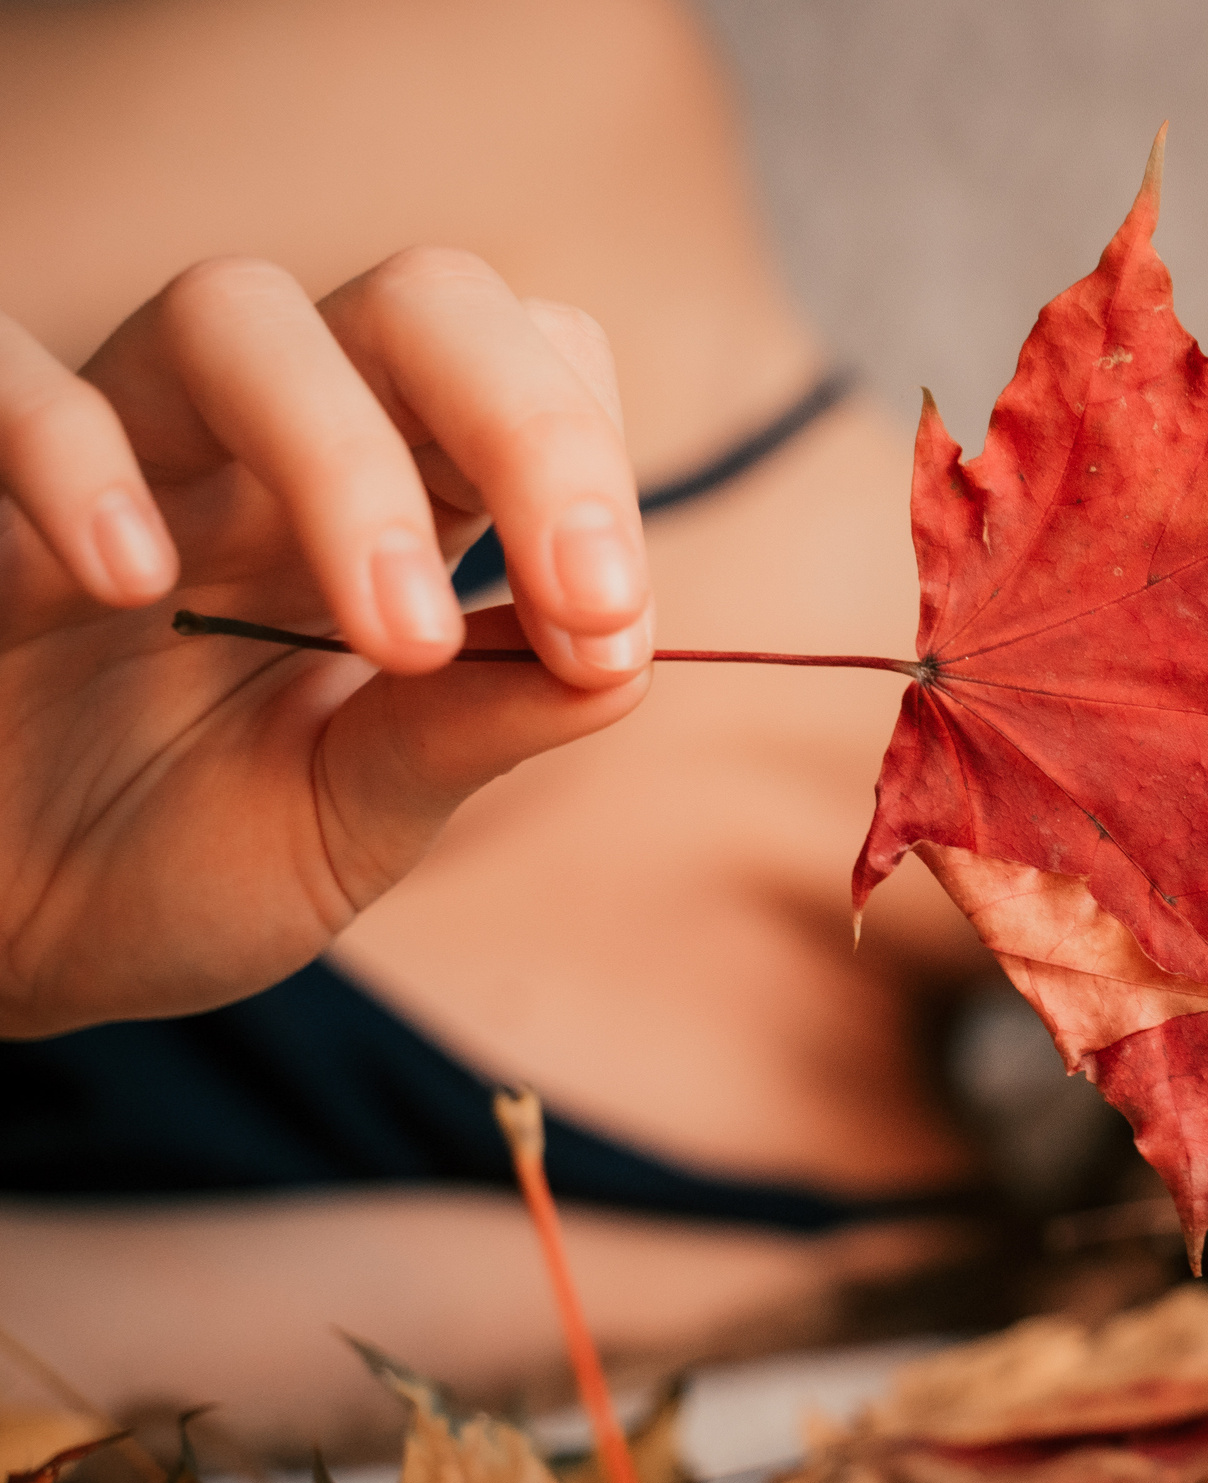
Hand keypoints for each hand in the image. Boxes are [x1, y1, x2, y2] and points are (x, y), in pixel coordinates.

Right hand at [0, 248, 654, 1035]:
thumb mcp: (354, 815)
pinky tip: (130, 580)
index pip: (539, 372)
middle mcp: (275, 442)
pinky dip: (72, 451)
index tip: (608, 636)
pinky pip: (2, 373)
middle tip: (576, 599)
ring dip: (343, 455)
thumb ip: (474, 734)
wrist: (5, 936)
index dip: (595, 474)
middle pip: (426, 302)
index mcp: (401, 503)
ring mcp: (124, 441)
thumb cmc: (181, 859)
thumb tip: (626, 668)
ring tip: (392, 636)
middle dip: (530, 426)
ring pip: (237, 310)